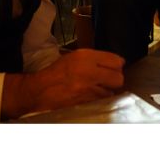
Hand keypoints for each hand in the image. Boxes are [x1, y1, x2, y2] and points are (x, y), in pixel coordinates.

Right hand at [2, 49, 124, 118]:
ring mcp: (88, 89)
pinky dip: (100, 97)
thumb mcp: (75, 56)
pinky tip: (93, 93)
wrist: (41, 90)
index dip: (118, 64)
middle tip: (110, 77)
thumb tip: (114, 62)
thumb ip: (94, 58)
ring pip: (111, 91)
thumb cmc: (57, 70)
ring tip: (99, 86)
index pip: (116, 60)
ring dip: (108, 89)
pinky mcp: (86, 102)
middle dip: (116, 77)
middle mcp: (89, 72)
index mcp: (85, 56)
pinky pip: (102, 99)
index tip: (115, 65)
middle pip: (118, 78)